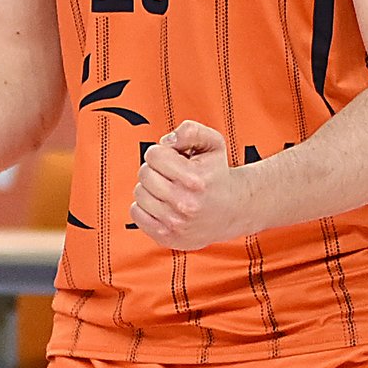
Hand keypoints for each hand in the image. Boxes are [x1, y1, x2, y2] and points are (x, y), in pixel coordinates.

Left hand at [132, 122, 246, 251]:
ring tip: (168, 189)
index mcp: (195, 179)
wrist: (231, 210)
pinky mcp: (166, 237)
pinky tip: (162, 204)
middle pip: (145, 174)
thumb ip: (190, 131)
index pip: (154, 155)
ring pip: (139, 193)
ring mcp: (175, 223)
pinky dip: (145, 207)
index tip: (173, 158)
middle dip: (155, 169)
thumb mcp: (212, 143)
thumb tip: (166, 141)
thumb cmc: (217, 175)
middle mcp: (185, 203)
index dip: (162, 152)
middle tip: (170, 174)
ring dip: (150, 188)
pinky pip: (136, 214)